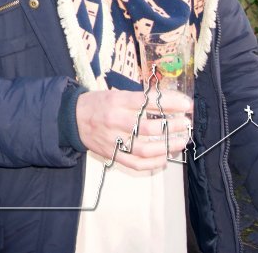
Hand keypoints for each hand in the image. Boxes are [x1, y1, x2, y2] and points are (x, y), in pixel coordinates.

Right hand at [76, 89, 191, 171]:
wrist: (71, 119)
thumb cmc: (97, 104)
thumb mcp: (115, 94)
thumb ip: (138, 99)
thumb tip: (169, 102)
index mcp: (116, 101)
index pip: (147, 102)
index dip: (169, 103)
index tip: (186, 105)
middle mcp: (114, 120)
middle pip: (147, 127)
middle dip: (172, 126)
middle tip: (186, 124)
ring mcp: (113, 140)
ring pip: (144, 148)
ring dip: (167, 146)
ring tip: (181, 141)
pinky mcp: (112, 155)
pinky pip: (136, 163)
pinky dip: (154, 163)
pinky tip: (165, 157)